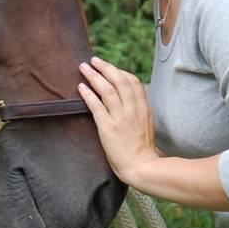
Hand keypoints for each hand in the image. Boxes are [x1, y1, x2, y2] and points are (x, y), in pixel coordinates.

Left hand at [78, 56, 159, 183]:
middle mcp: (133, 109)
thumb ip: (140, 112)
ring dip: (94, 76)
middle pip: (119, 80)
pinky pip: (97, 106)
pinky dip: (88, 94)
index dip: (120, 72)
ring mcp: (121, 118)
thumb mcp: (147, 126)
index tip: (109, 68)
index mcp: (143, 108)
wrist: (142, 167)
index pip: (133, 82)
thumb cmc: (143, 151)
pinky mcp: (109, 128)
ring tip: (83, 68)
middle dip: (105, 67)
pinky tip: (81, 87)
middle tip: (93, 60)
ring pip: (107, 89)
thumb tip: (131, 103)